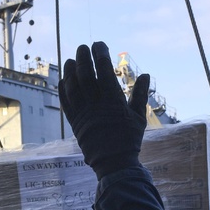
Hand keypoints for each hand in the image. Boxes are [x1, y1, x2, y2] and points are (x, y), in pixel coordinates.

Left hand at [60, 41, 150, 177]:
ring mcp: (83, 114)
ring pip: (73, 87)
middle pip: (86, 75)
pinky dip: (63, 89)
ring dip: (70, 71)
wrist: (113, 164)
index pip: (104, 71)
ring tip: (70, 60)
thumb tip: (146, 75)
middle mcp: (96, 105)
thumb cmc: (129, 140)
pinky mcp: (74, 123)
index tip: (99, 45)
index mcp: (113, 101)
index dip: (100, 55)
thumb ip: (140, 95)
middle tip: (82, 47)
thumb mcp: (138, 117)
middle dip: (83, 58)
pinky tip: (63, 79)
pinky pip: (66, 102)